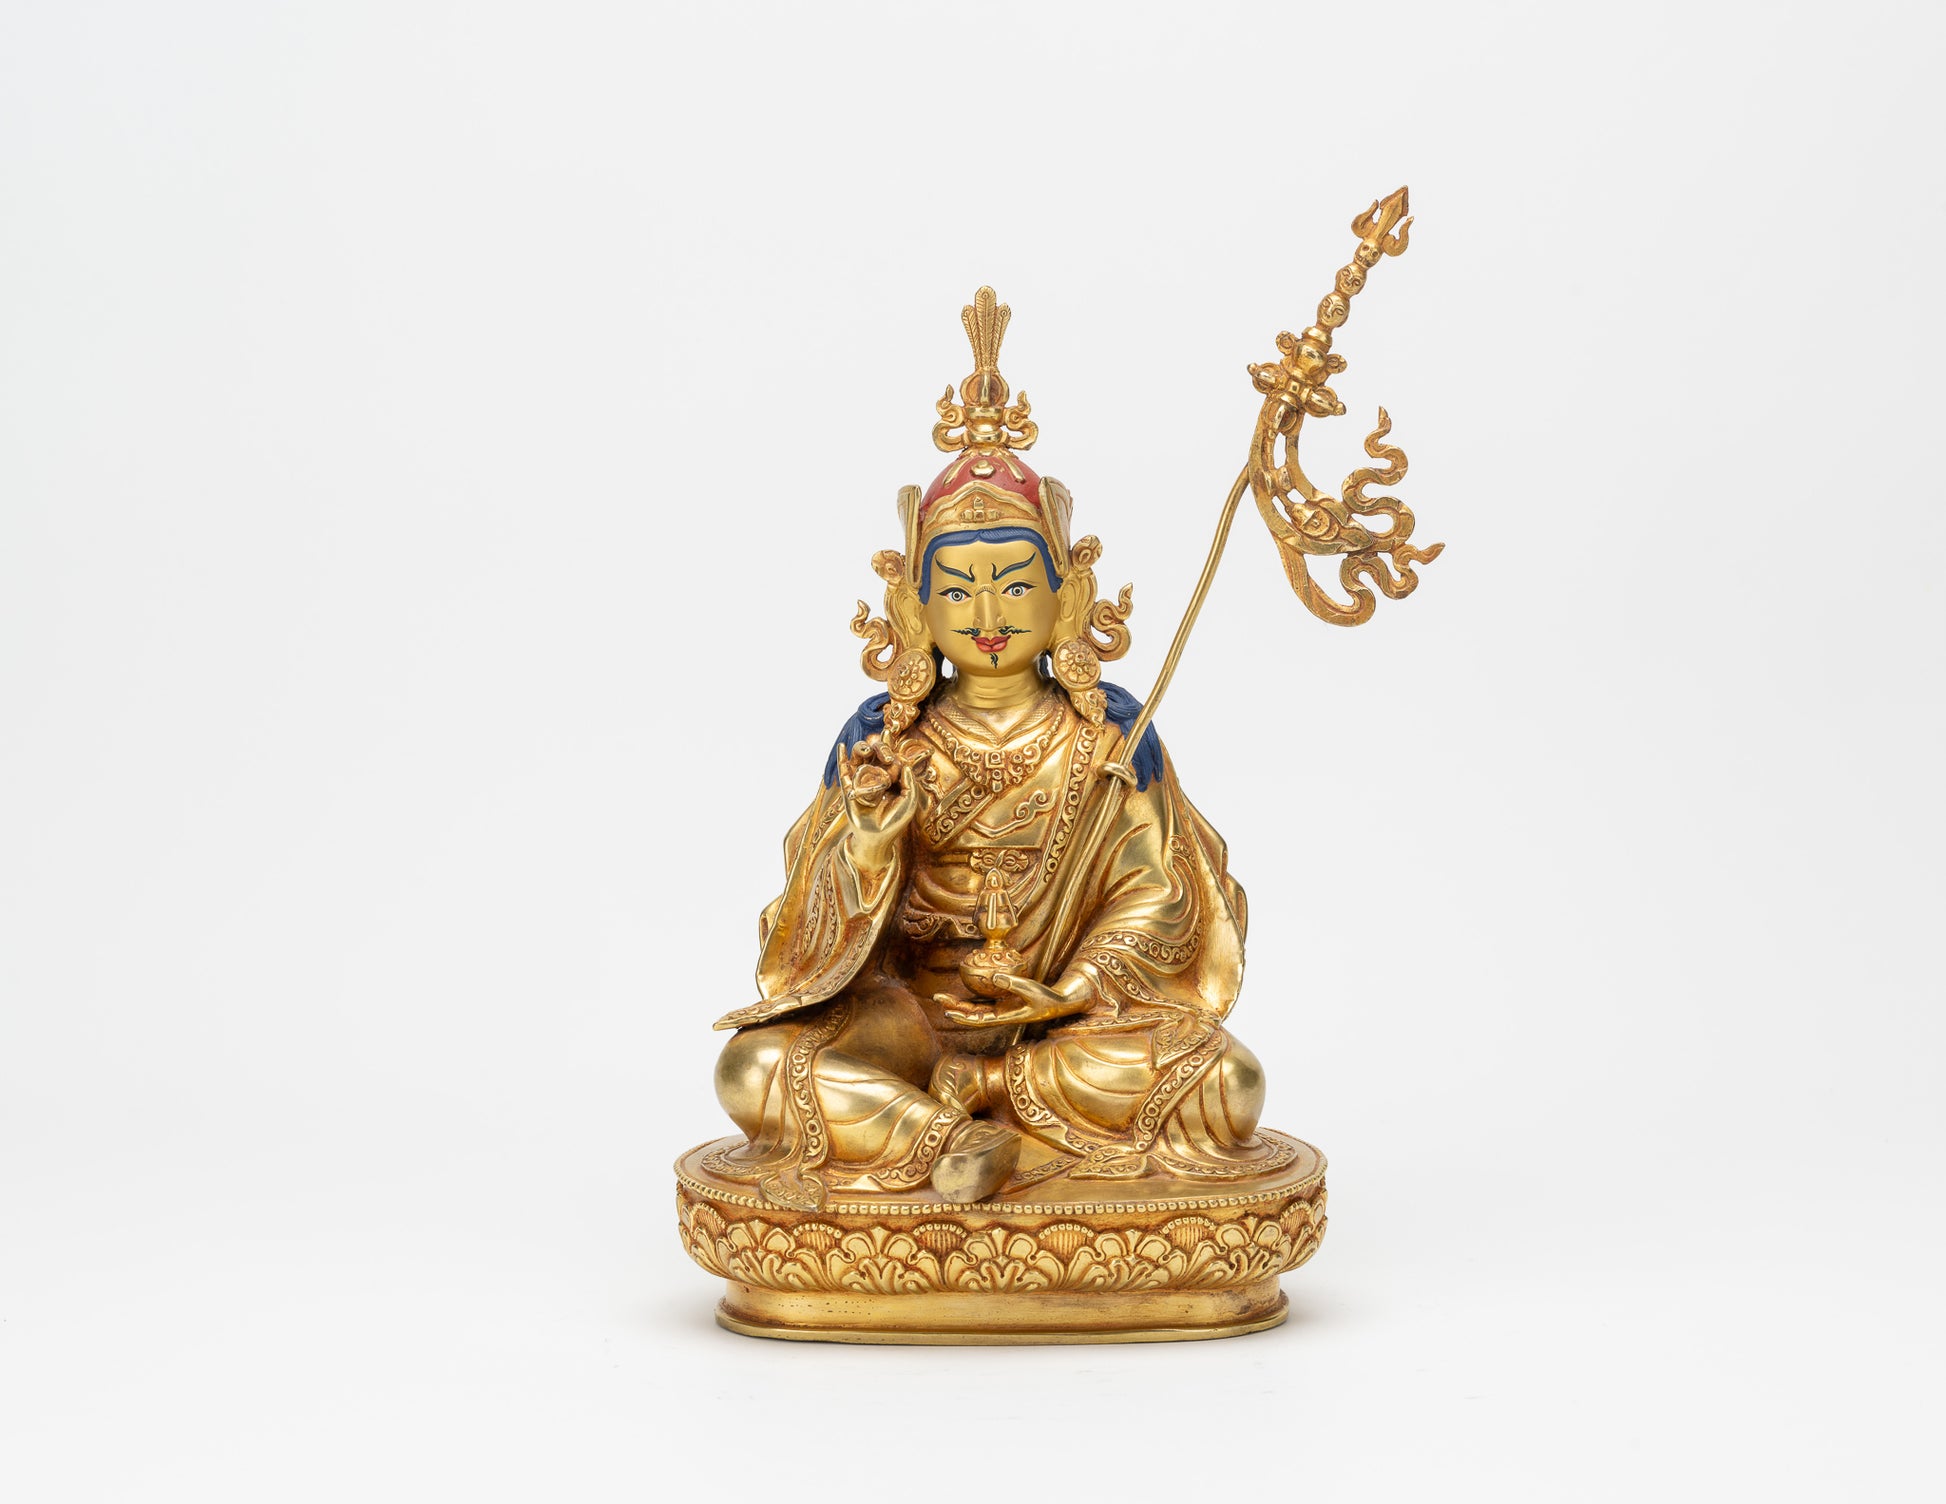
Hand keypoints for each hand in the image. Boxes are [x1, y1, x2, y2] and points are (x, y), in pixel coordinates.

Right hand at [837, 735, 928, 856]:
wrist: (877, 837)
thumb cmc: (894, 820)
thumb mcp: (909, 801)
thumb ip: (909, 782)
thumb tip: (904, 764)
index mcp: (891, 777)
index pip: (890, 757)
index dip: (890, 745)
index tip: (889, 731)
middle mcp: (876, 776)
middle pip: (875, 754)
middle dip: (880, 748)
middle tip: (887, 754)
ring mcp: (861, 781)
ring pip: (860, 758)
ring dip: (862, 749)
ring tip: (866, 749)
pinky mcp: (849, 788)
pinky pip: (844, 771)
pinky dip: (842, 758)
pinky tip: (842, 746)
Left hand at [939, 973, 1090, 1027]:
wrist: (1060, 1002)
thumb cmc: (1047, 998)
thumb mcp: (1031, 989)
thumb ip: (1013, 984)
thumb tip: (994, 976)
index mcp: (1006, 1017)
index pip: (979, 1019)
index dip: (962, 1016)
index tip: (947, 1012)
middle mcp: (1001, 1015)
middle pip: (972, 1014)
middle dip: (954, 1007)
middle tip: (937, 997)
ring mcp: (1003, 1009)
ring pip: (976, 1008)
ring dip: (960, 1003)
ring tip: (943, 996)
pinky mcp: (1006, 1002)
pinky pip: (985, 1001)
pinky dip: (972, 998)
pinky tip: (962, 993)